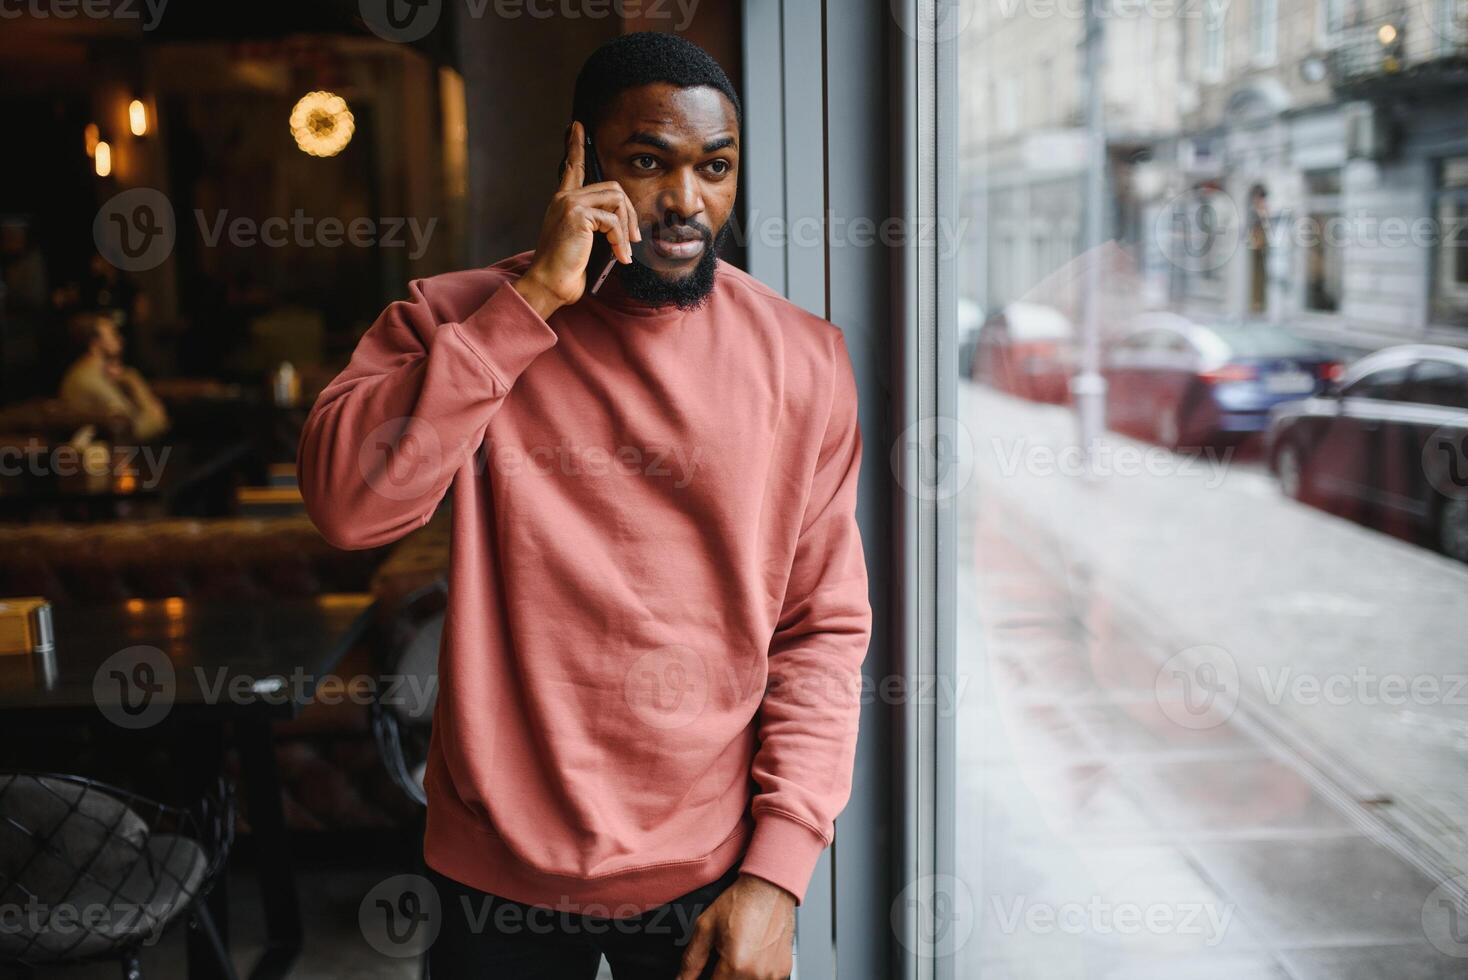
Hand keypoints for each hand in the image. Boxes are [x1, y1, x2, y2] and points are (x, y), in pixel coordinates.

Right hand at [514, 120, 640, 318]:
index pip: (571, 168)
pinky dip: (620, 240)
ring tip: (624, 250)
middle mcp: (564, 198)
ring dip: (626, 227)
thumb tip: (622, 225)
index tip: (577, 126)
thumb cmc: (566, 269)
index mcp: (562, 202)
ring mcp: (569, 204)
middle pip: (612, 187)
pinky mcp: (576, 215)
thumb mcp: (583, 242)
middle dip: (629, 212)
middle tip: (633, 238)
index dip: (575, 146)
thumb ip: (596, 226)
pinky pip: (613, 220)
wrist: (549, 284)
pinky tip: (619, 257)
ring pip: (616, 199)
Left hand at [677, 874, 794, 979]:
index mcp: (736, 964)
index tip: (704, 974)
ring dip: (738, 975)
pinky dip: (753, 973)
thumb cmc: (742, 901)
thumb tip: (682, 979)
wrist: (770, 887)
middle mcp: (757, 973)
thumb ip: (692, 959)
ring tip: (737, 955)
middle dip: (721, 976)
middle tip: (722, 958)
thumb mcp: (706, 926)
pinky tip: (751, 956)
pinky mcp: (783, 970)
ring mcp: (773, 974)